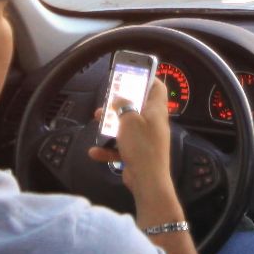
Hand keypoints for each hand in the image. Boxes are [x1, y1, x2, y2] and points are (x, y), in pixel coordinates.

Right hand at [88, 78, 175, 196]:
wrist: (147, 180)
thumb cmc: (141, 146)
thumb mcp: (129, 120)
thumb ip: (123, 105)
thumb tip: (120, 98)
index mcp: (156, 111)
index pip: (158, 87)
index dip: (148, 78)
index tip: (134, 73)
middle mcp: (153, 123)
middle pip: (138, 106)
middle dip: (121, 103)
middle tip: (108, 100)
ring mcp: (146, 140)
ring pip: (127, 126)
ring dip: (112, 124)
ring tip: (98, 122)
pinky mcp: (139, 154)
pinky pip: (122, 147)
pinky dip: (109, 148)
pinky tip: (96, 151)